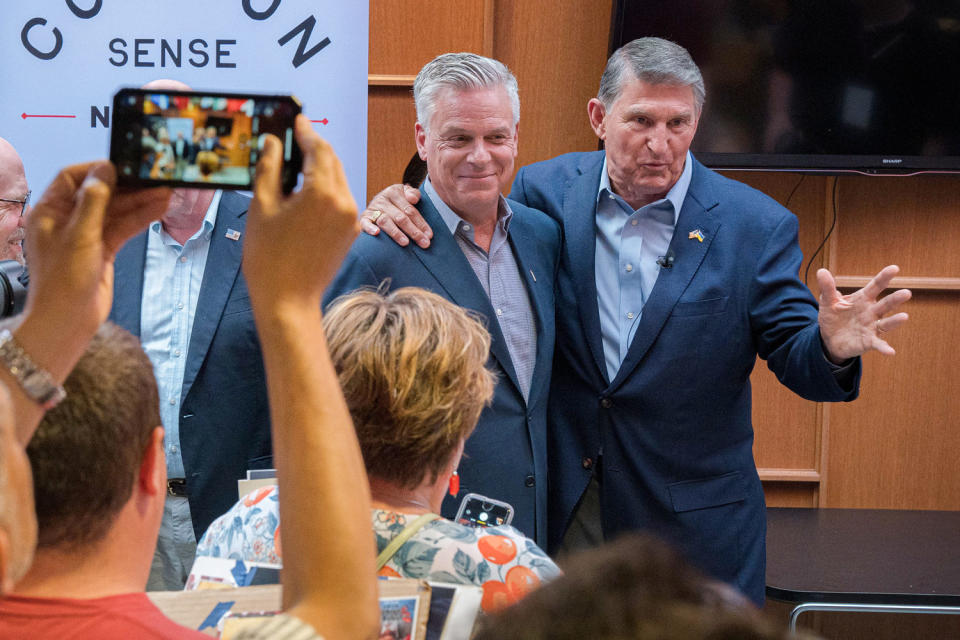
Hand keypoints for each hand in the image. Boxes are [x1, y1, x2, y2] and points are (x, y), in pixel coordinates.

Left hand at [25, 161, 170, 335]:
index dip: (97, 170)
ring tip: (164, 193)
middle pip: (99, 193)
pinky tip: (158, 210)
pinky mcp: (103, 250)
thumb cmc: (62, 280)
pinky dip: (139, 219)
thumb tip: (105, 171)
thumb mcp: (79, 235)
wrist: (68, 321)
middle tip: (152, 179)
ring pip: (115, 211)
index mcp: (49, 211)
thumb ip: (94, 201)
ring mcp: (86, 235)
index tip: (124, 166)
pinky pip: (123, 228)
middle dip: (126, 187)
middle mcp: (67, 220)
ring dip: (139, 202)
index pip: (72, 177)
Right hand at [244, 114, 358, 307]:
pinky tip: (304, 190)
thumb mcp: (262, 206)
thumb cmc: (269, 257)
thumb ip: (269, 168)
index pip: (318, 148)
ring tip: (293, 164)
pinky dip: (324, 188)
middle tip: (292, 138)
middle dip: (313, 147)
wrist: (288, 301)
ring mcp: (351, 218)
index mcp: (323, 193)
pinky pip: (340, 198)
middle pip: (332, 161)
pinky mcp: (351, 230)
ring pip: (338, 179)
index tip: (295, 119)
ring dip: (319, 168)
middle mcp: (345, 202)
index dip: (306, 131)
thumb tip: (272, 142)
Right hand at [359, 183, 430, 247]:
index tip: (429, 235)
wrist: (378, 202)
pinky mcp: (364, 218)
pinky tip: (376, 233)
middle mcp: (382, 199)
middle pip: (400, 217)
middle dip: (414, 231)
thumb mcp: (406, 194)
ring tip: (406, 243)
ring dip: (396, 233)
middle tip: (424, 243)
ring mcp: (372, 209)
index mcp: (394, 192)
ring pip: (385, 221)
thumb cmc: (398, 202)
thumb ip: (413, 194)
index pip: (410, 210)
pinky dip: (370, 228)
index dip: (421, 223)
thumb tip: (413, 199)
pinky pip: (365, 223)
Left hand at [817, 265, 911, 361]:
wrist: (829, 339)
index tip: (894, 268)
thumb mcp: (828, 302)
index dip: (884, 277)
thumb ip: (827, 287)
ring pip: (886, 323)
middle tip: (906, 293)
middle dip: (896, 298)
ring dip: (895, 321)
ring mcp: (872, 327)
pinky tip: (890, 352)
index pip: (875, 286)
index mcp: (863, 299)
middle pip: (885, 304)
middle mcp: (871, 312)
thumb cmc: (833, 317)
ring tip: (904, 317)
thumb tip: (821, 271)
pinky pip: (878, 344)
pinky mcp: (868, 342)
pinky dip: (884, 348)